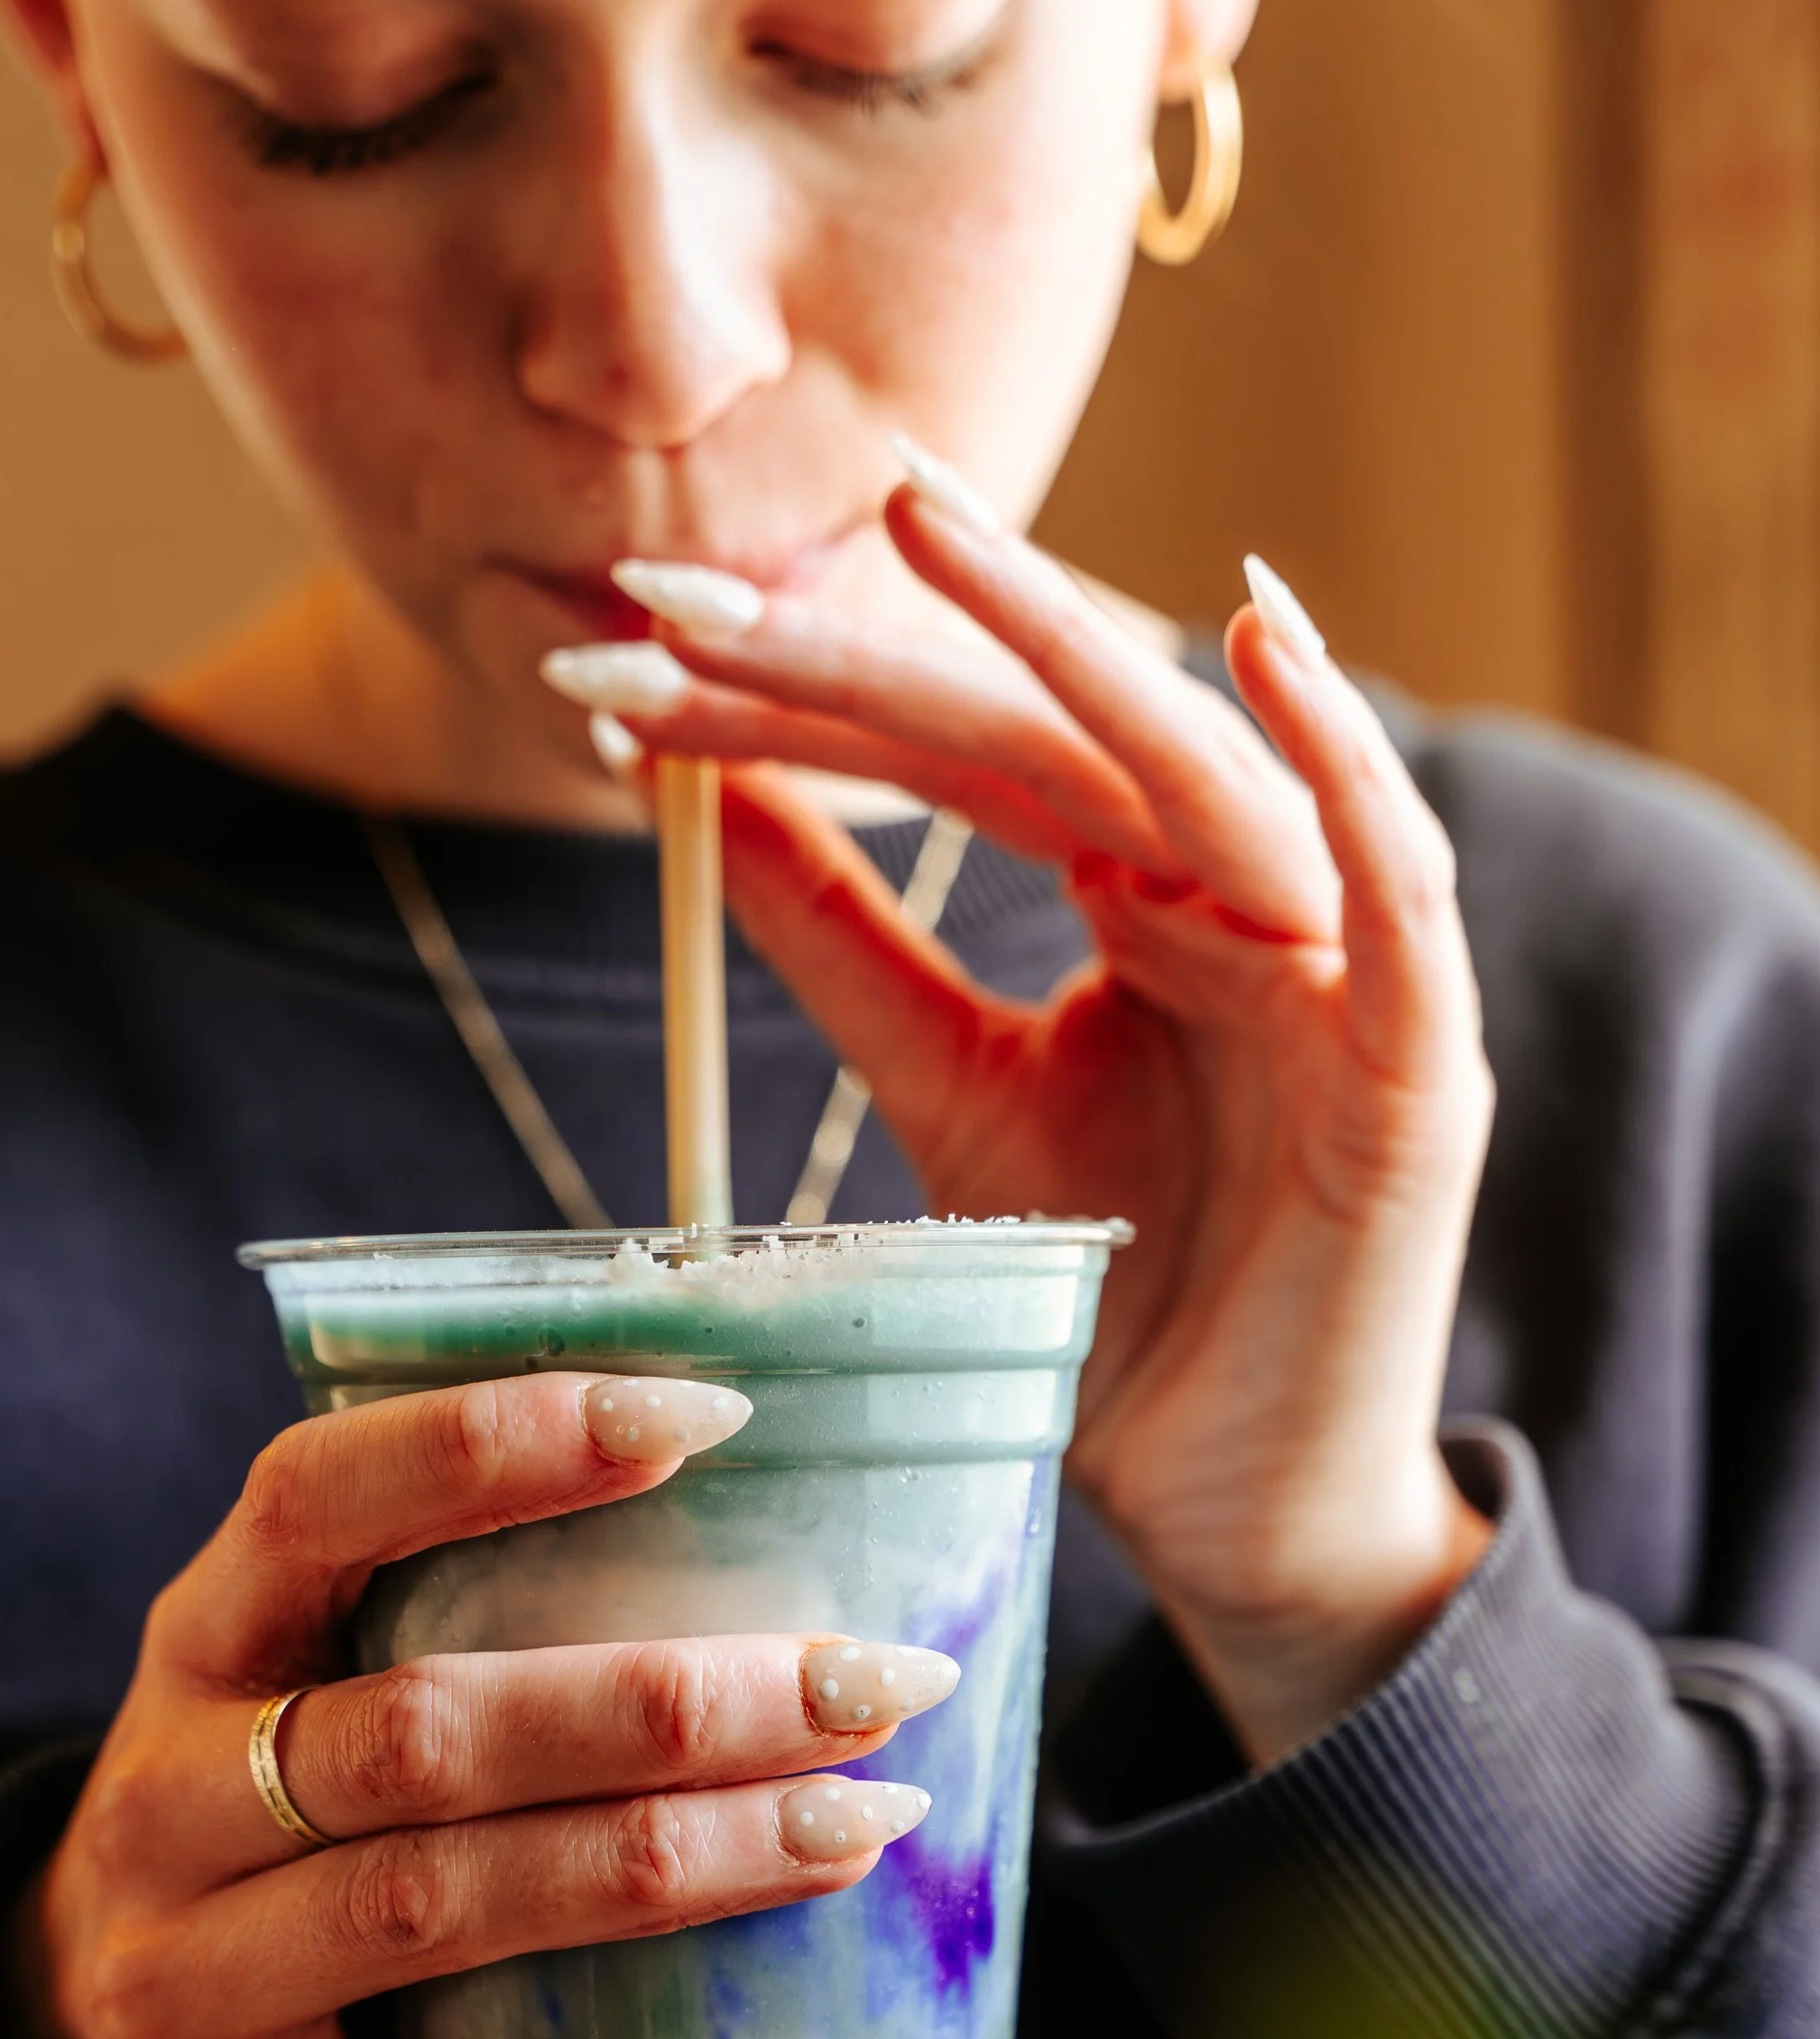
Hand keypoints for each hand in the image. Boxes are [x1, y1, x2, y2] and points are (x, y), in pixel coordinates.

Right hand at [18, 1375, 946, 2038]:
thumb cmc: (264, 1831)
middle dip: (666, 1705)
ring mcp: (183, 1988)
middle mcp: (166, 1805)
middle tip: (871, 1687)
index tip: (702, 1419)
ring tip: (856, 1838)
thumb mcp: (289, 1690)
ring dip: (673, 1872)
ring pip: (439, 1911)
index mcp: (195, 1645)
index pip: (314, 1501)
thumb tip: (770, 1542)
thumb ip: (449, 1615)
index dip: (492, 1448)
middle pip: (424, 1733)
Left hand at [590, 501, 1495, 1764]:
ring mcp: (1334, 975)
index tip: (617, 650)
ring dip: (1072, 643)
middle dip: (869, 648)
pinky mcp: (1421, 1071)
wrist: (1235, 1508)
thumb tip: (707, 800)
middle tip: (687, 579)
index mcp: (1129, 893)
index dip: (793, 697)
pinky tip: (1266, 644)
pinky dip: (1348, 767)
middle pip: (1049, 732)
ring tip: (925, 531)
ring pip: (1207, 766)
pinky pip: (1401, 894)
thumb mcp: (956, 1098)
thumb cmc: (1122, 1303)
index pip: (950, 757)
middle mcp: (1232, 899)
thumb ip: (855, 954)